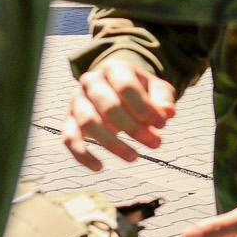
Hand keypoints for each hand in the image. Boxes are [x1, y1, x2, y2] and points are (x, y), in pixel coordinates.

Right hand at [60, 58, 176, 170]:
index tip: (162, 125)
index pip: (127, 87)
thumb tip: (168, 112)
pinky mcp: (68, 120)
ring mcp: (77, 100)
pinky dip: (82, 154)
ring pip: (89, 123)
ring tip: (135, 157)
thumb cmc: (141, 91)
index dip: (146, 108)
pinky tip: (99, 167)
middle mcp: (91, 81)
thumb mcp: (157, 89)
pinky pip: (69, 138)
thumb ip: (164, 99)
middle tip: (156, 144)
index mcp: (114, 69)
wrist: (118, 90)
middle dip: (134, 128)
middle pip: (109, 106)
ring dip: (113, 144)